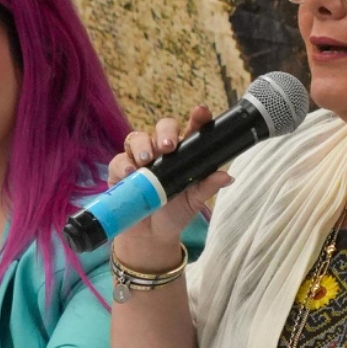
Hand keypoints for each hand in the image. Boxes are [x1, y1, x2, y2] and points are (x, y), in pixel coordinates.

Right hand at [105, 108, 227, 268]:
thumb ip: (208, 186)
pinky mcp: (121, 171)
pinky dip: (123, 164)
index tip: (201, 112)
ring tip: (146, 160)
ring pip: (139, 138)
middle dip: (165, 132)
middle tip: (168, 146)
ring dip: (143, 145)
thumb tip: (227, 176)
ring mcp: (140, 158)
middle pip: (163, 128)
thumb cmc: (176, 212)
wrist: (151, 235)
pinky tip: (129, 172)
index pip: (191, 130)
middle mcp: (161, 151)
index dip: (197, 118)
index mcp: (184, 153)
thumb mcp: (194, 201)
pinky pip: (119, 160)